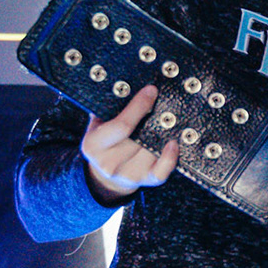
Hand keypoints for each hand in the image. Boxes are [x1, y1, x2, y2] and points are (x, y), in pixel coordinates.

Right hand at [81, 85, 177, 205]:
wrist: (104, 176)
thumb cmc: (105, 141)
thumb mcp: (97, 125)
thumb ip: (109, 109)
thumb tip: (129, 86)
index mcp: (93, 145)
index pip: (122, 125)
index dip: (139, 106)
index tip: (151, 90)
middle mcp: (109, 163)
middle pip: (138, 138)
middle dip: (153, 117)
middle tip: (164, 101)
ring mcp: (128, 174)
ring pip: (151, 151)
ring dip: (162, 135)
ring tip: (169, 119)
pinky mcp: (145, 181)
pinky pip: (161, 171)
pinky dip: (170, 158)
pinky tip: (174, 143)